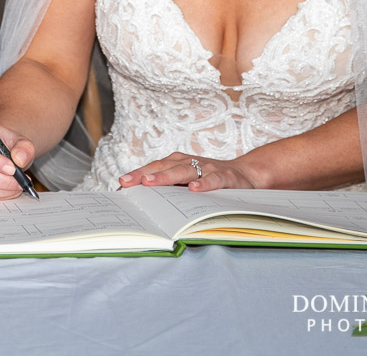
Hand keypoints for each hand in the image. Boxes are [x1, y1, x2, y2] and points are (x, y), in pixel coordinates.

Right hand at [0, 122, 34, 199]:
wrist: (6, 149)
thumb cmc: (10, 143)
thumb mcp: (21, 141)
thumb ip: (24, 148)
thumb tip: (19, 160)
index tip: (12, 168)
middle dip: (3, 180)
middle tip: (20, 181)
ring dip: (3, 190)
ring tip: (18, 185)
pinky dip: (0, 195)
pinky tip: (10, 189)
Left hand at [117, 152, 258, 191]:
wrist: (246, 173)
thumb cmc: (209, 179)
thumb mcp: (188, 182)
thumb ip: (170, 188)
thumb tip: (143, 202)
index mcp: (178, 163)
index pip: (153, 167)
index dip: (137, 175)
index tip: (120, 184)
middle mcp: (190, 163)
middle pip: (163, 167)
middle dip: (144, 174)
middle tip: (127, 181)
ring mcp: (207, 168)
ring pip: (184, 171)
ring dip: (165, 176)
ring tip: (149, 182)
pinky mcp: (225, 177)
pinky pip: (212, 180)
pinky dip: (203, 183)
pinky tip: (193, 189)